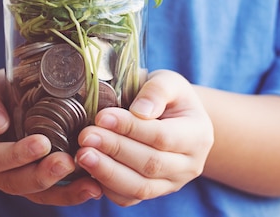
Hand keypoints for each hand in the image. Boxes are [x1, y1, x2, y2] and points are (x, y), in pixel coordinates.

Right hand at [0, 69, 102, 205]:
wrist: (2, 105)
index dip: (17, 154)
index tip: (42, 143)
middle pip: (16, 182)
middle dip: (43, 175)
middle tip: (67, 163)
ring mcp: (15, 180)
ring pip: (37, 194)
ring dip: (64, 192)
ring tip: (89, 185)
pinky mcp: (36, 184)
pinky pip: (52, 194)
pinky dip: (72, 193)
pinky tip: (94, 188)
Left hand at [75, 69, 213, 205]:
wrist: (172, 117)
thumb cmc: (167, 97)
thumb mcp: (169, 82)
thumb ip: (157, 90)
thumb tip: (140, 110)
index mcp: (197, 135)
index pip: (162, 136)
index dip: (131, 128)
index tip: (102, 116)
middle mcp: (188, 165)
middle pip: (150, 164)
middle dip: (114, 150)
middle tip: (85, 136)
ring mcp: (171, 184)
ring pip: (139, 187)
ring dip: (107, 172)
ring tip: (82, 155)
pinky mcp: (151, 193)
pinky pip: (128, 198)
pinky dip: (106, 187)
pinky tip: (88, 170)